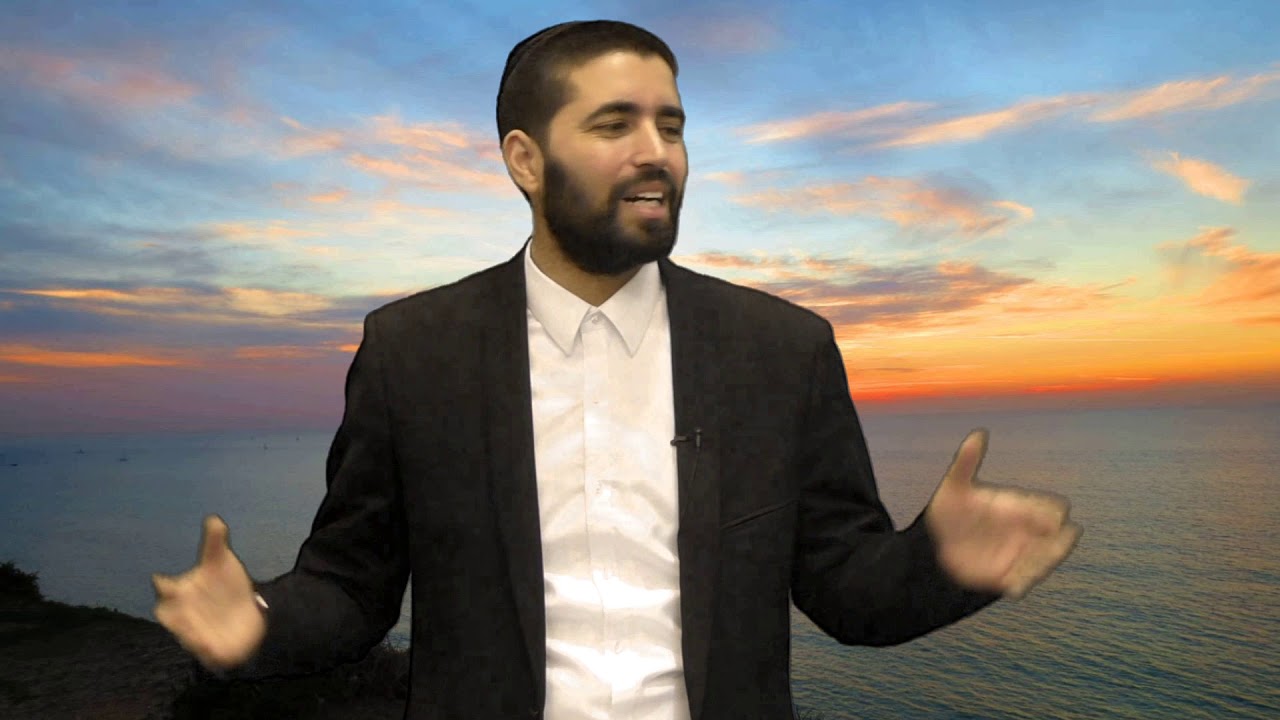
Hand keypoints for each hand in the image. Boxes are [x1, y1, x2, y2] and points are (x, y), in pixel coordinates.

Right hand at [152, 514, 265, 670]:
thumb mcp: (222, 561)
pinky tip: (210, 644)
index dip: (162, 583)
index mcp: (181, 590)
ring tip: (194, 627)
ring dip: (186, 631)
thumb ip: (215, 541)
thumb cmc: (226, 585)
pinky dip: (205, 649)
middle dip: (169, 610)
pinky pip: (203, 652)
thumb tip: (214, 517)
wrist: (248, 613)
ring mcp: (195, 632)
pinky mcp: (211, 649)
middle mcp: (183, 612)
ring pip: (183, 634)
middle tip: (178, 602)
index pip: (163, 586)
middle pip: (166, 613)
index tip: (161, 578)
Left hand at [924, 429, 1081, 598]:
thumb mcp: (953, 487)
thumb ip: (966, 462)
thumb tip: (979, 433)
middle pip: (1058, 536)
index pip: (1050, 509)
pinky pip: (1023, 581)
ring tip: (1038, 565)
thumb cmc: (949, 513)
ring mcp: (1019, 554)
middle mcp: (1025, 532)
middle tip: (1058, 539)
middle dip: (1060, 539)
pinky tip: (1015, 587)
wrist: (933, 547)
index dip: (1052, 513)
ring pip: (1045, 559)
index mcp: (1018, 508)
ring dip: (1046, 561)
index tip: (1051, 518)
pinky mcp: (1008, 576)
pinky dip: (1022, 582)